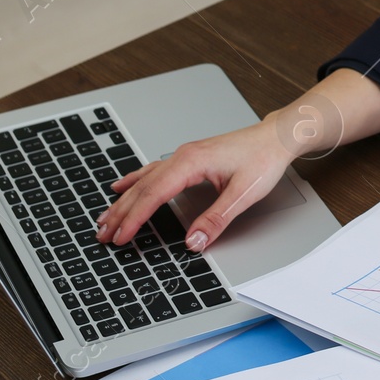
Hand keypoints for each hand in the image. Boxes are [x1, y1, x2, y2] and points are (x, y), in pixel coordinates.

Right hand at [93, 67, 379, 252]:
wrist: (277, 137)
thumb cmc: (263, 158)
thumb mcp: (244, 193)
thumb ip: (217, 218)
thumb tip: (194, 242)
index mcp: (191, 162)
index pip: (154, 194)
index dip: (135, 218)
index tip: (121, 237)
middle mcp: (183, 156)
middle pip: (143, 187)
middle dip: (121, 212)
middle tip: (102, 234)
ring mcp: (184, 156)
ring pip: (145, 180)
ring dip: (124, 200)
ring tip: (104, 218)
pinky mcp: (189, 159)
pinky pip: (153, 171)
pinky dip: (135, 182)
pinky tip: (123, 186)